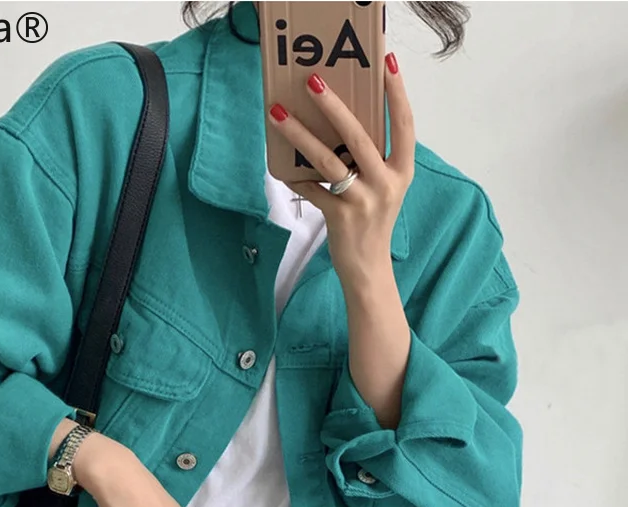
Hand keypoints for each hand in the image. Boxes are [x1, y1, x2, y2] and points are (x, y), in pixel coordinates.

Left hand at [268, 53, 414, 284]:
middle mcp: (386, 183)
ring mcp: (363, 200)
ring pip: (328, 160)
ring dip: (300, 135)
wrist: (368, 268)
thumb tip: (339, 124)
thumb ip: (371, 160)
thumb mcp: (383, 188)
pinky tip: (280, 168)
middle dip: (333, 105)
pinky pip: (311, 189)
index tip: (386, 62)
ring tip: (278, 114)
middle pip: (358, 136)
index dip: (396, 92)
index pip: (404, 124)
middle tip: (312, 80)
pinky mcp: (340, 216)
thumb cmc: (373, 221)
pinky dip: (294, 178)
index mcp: (401, 171)